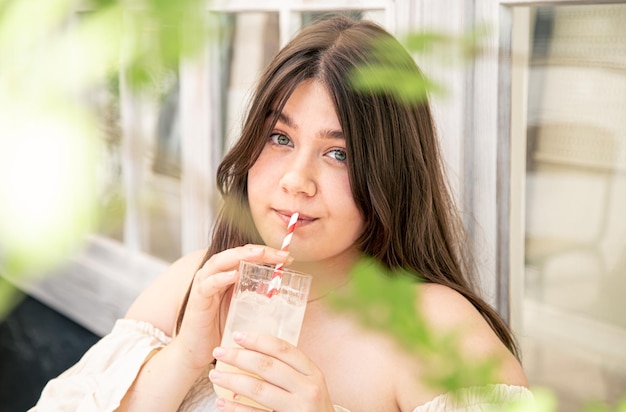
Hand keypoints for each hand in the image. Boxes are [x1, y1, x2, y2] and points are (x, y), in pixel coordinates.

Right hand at [173, 245, 292, 371]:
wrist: (197, 350)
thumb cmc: (219, 327)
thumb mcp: (242, 308)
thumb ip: (254, 296)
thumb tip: (277, 289)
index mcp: (226, 274)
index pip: (247, 255)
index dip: (267, 253)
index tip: (288, 258)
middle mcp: (213, 274)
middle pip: (235, 253)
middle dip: (259, 251)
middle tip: (281, 254)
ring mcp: (204, 285)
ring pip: (219, 262)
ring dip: (240, 256)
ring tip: (259, 254)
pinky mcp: (197, 300)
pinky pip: (208, 285)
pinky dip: (220, 278)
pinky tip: (234, 275)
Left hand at [209, 332, 334, 411]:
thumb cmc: (310, 407)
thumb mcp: (308, 384)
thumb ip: (289, 370)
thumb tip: (250, 352)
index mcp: (312, 373)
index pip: (283, 349)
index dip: (258, 340)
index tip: (237, 335)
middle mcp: (308, 389)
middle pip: (267, 367)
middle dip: (239, 357)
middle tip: (219, 352)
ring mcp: (298, 408)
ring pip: (259, 390)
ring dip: (232, 381)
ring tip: (214, 375)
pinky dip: (236, 408)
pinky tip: (222, 403)